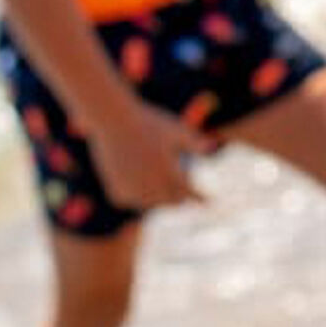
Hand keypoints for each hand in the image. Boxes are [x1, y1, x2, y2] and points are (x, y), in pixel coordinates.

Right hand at [90, 102, 211, 211]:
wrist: (113, 122)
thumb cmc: (150, 123)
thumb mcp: (176, 129)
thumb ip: (194, 142)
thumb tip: (212, 148)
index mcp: (168, 171)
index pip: (188, 192)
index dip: (200, 198)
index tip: (209, 203)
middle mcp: (150, 185)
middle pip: (173, 202)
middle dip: (182, 197)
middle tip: (187, 192)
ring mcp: (132, 192)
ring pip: (154, 204)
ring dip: (162, 198)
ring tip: (166, 185)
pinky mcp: (118, 195)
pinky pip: (136, 202)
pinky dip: (142, 197)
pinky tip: (144, 185)